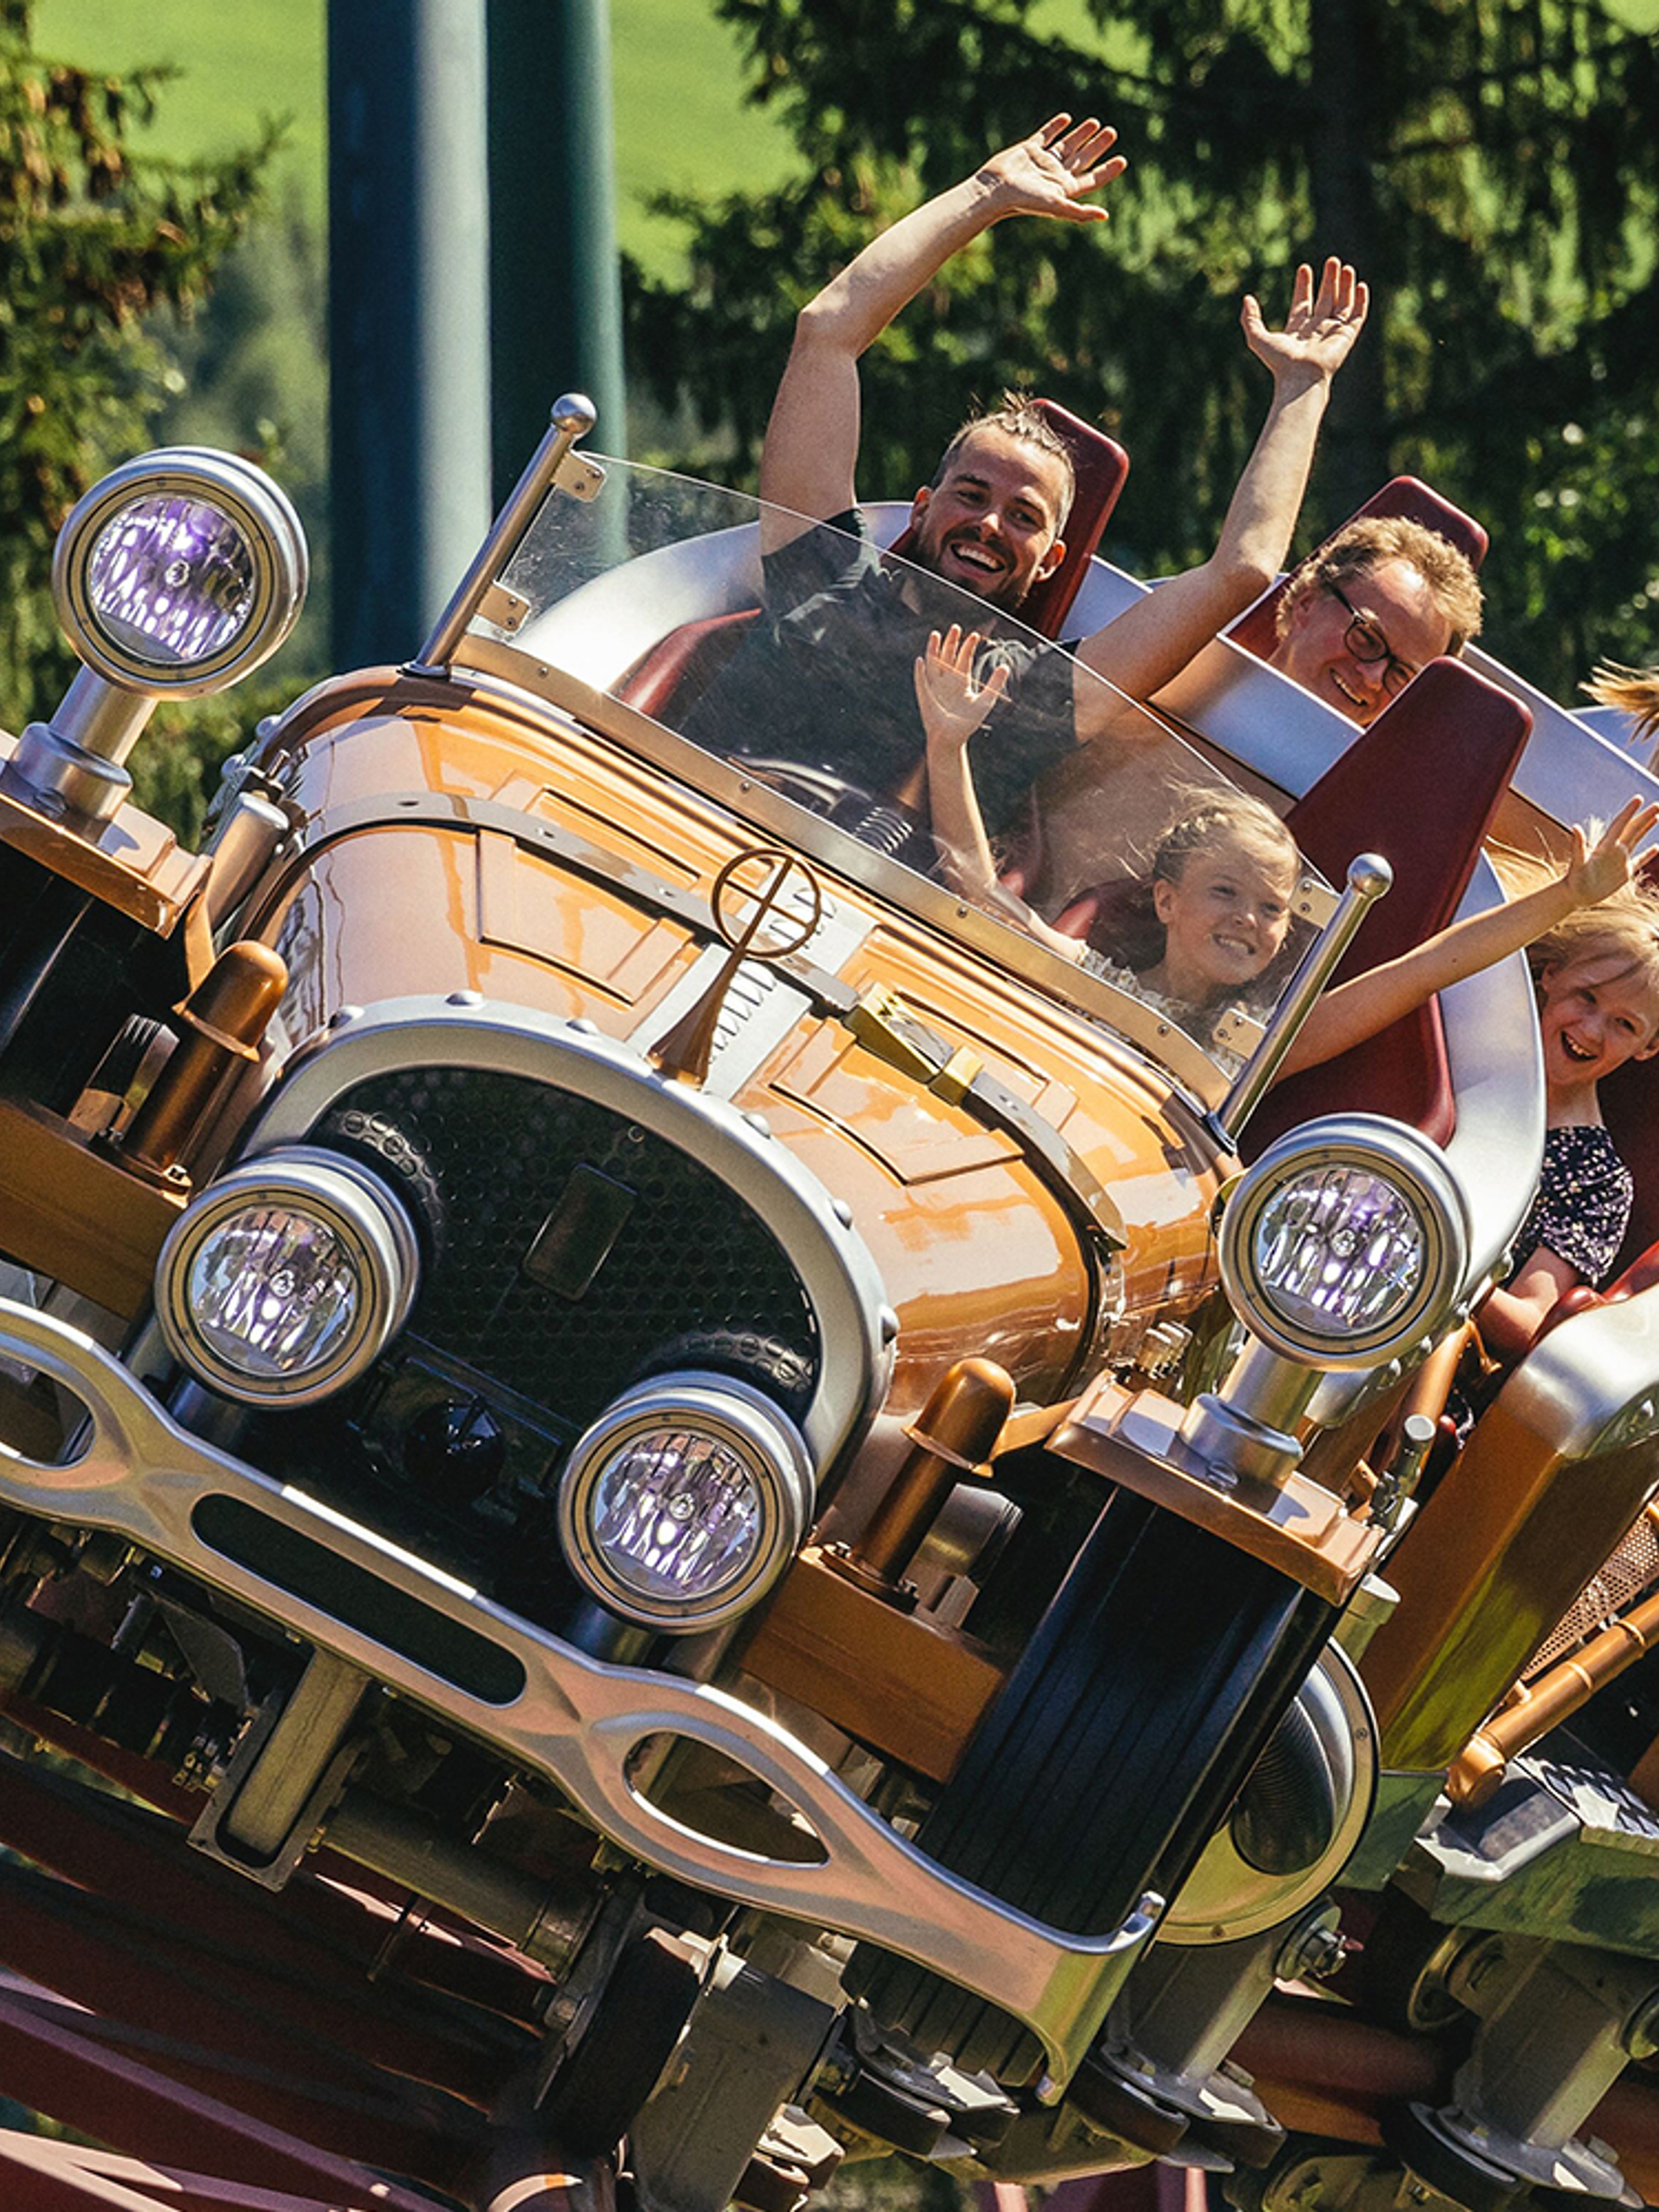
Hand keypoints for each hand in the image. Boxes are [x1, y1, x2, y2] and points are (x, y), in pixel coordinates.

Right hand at [915, 626, 1010, 748]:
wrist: (951, 738)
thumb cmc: (967, 722)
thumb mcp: (985, 701)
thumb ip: (994, 683)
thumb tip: (1005, 666)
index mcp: (961, 680)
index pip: (964, 658)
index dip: (968, 646)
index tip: (975, 635)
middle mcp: (947, 680)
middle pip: (948, 656)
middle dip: (951, 642)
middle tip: (956, 628)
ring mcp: (935, 686)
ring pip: (933, 663)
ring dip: (933, 649)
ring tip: (936, 634)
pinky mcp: (925, 695)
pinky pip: (922, 681)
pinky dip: (920, 672)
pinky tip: (921, 660)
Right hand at [980, 113, 1125, 225]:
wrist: (995, 190)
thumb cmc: (1024, 201)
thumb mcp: (1055, 205)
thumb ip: (1079, 212)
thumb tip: (1104, 215)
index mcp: (1064, 189)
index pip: (1092, 178)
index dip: (1107, 170)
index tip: (1122, 160)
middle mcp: (1055, 175)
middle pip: (1082, 159)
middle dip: (1097, 146)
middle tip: (1112, 132)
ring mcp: (1042, 161)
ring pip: (1067, 145)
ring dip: (1081, 134)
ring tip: (1096, 122)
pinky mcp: (1028, 149)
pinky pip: (1046, 135)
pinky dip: (1056, 126)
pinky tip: (1066, 118)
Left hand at [1241, 257, 1369, 388]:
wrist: (1300, 377)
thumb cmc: (1279, 362)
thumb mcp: (1257, 338)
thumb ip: (1251, 319)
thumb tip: (1246, 299)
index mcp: (1297, 329)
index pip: (1302, 302)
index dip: (1303, 285)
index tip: (1304, 268)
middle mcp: (1316, 329)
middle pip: (1325, 299)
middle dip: (1329, 280)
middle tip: (1332, 260)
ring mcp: (1333, 332)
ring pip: (1342, 304)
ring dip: (1345, 285)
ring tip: (1345, 267)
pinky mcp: (1347, 336)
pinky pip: (1357, 315)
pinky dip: (1361, 301)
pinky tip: (1361, 285)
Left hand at [1564, 795, 1658, 906]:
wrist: (1575, 895)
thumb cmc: (1574, 879)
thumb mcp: (1577, 862)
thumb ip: (1578, 846)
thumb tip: (1575, 827)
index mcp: (1605, 845)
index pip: (1620, 824)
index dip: (1629, 811)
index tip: (1638, 798)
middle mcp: (1614, 850)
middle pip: (1632, 829)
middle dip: (1644, 817)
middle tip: (1657, 804)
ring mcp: (1620, 860)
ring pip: (1636, 840)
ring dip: (1646, 828)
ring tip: (1656, 816)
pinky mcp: (1624, 873)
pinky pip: (1639, 861)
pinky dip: (1648, 855)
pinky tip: (1657, 847)